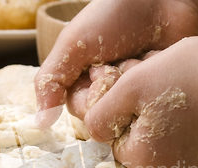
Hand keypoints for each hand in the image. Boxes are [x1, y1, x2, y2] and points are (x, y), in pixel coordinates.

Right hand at [34, 0, 197, 127]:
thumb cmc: (114, 14)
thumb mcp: (73, 44)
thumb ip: (51, 80)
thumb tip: (39, 123)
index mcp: (83, 81)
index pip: (83, 110)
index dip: (93, 93)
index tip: (102, 68)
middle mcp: (108, 90)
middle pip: (107, 114)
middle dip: (116, 87)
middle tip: (124, 60)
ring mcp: (134, 92)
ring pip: (131, 110)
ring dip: (136, 84)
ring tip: (143, 57)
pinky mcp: (158, 92)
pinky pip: (155, 104)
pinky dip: (156, 83)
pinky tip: (158, 60)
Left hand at [84, 37, 197, 167]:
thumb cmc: (190, 74)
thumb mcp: (131, 86)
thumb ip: (102, 116)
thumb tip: (94, 133)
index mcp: (144, 162)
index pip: (119, 143)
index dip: (127, 114)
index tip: (144, 92)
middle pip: (148, 150)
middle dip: (151, 123)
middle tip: (168, 93)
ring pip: (176, 151)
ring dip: (177, 130)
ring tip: (193, 99)